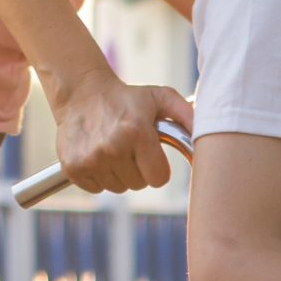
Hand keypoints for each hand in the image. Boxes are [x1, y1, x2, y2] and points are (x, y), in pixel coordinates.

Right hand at [50, 72, 192, 192]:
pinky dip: (98, 176)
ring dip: (118, 172)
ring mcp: (90, 159)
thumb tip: (207, 136)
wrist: (81, 92)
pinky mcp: (73, 167)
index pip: (159, 179)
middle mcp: (112, 147)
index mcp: (136, 132)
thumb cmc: (127, 98)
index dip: (158, 168)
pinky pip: (96, 188)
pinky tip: (97, 153)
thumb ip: (187, 115)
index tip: (150, 153)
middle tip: (129, 146)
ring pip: (118, 188)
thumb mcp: (161, 98)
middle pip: (138, 185)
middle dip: (138, 169)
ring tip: (112, 147)